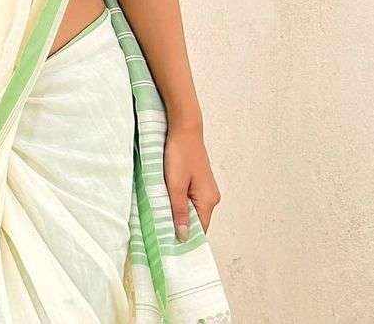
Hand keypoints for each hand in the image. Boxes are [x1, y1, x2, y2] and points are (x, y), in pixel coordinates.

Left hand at [162, 124, 220, 241]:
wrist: (184, 127)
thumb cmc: (180, 152)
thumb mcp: (175, 184)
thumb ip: (179, 211)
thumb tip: (183, 236)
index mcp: (209, 200)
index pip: (200, 231)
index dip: (185, 239)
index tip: (170, 246)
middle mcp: (211, 197)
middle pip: (196, 221)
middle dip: (180, 226)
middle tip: (162, 231)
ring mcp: (206, 189)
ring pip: (192, 210)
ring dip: (178, 213)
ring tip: (162, 215)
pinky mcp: (199, 181)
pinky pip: (190, 199)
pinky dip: (180, 202)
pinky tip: (168, 200)